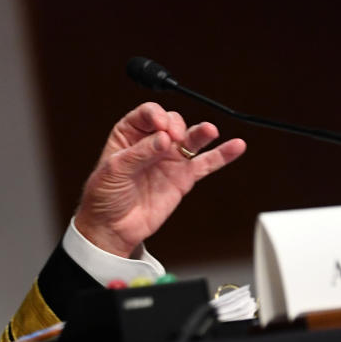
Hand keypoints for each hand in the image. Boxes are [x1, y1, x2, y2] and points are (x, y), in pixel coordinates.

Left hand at [73, 102, 245, 257]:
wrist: (112, 227)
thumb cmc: (104, 195)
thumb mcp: (113, 170)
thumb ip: (139, 153)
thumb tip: (162, 138)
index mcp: (129, 135)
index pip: (147, 114)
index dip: (156, 115)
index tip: (160, 126)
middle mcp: (152, 143)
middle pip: (172, 122)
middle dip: (175, 125)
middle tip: (173, 137)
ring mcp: (170, 160)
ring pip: (191, 139)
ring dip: (202, 132)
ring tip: (209, 130)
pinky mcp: (183, 178)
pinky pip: (207, 163)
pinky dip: (223, 155)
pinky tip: (236, 146)